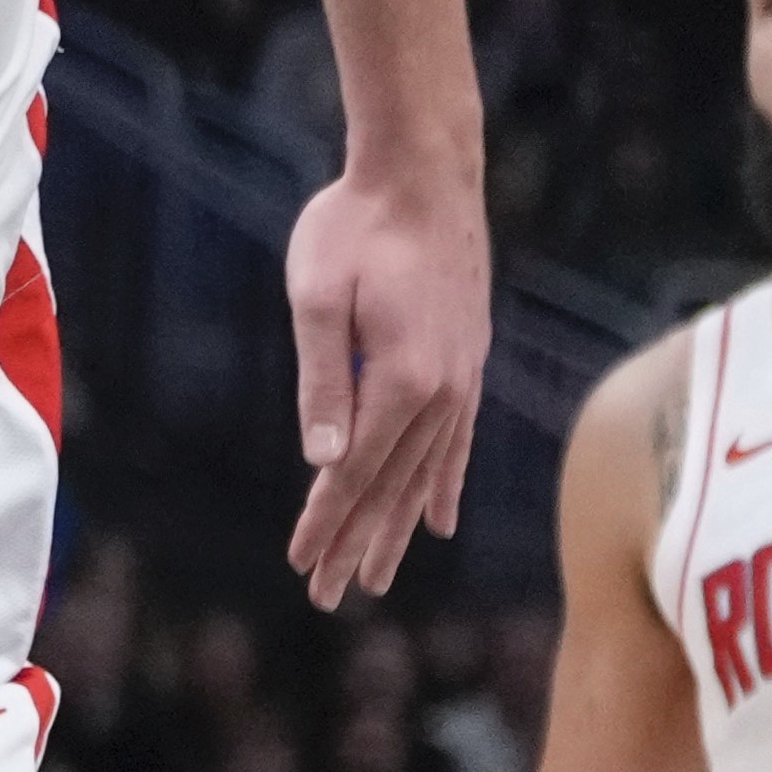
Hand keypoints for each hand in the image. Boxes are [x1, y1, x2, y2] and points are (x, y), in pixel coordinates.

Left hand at [283, 165, 488, 606]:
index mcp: (402, 381)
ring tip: (379, 575)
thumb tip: (324, 460)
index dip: (327, 523)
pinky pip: (458, 443)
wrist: (425, 175)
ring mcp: (462, 380)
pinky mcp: (468, 363)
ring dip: (399, 527)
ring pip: (426, 474)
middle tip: (330, 596)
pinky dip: (444, 485)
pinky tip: (437, 520)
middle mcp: (441, 393)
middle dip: (359, 544)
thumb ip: (322, 380)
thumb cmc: (355, 227)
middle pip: (392, 487)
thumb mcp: (318, 296)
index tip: (303, 566)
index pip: (355, 473)